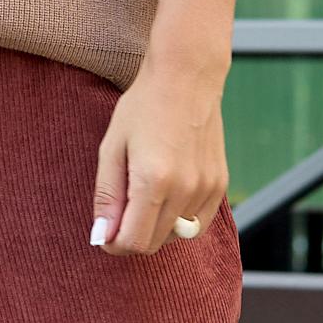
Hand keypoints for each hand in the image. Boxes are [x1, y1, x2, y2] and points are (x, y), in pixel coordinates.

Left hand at [88, 49, 231, 256]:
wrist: (186, 78)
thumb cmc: (143, 108)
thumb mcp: (112, 148)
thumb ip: (107, 196)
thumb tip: (102, 234)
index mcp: (153, 181)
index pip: (133, 242)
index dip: (113, 244)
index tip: (105, 231)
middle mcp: (184, 189)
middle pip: (154, 244)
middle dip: (132, 236)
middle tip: (121, 211)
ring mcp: (206, 188)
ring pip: (177, 235)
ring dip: (156, 226)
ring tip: (146, 192)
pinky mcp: (220, 184)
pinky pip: (198, 222)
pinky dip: (180, 218)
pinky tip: (169, 191)